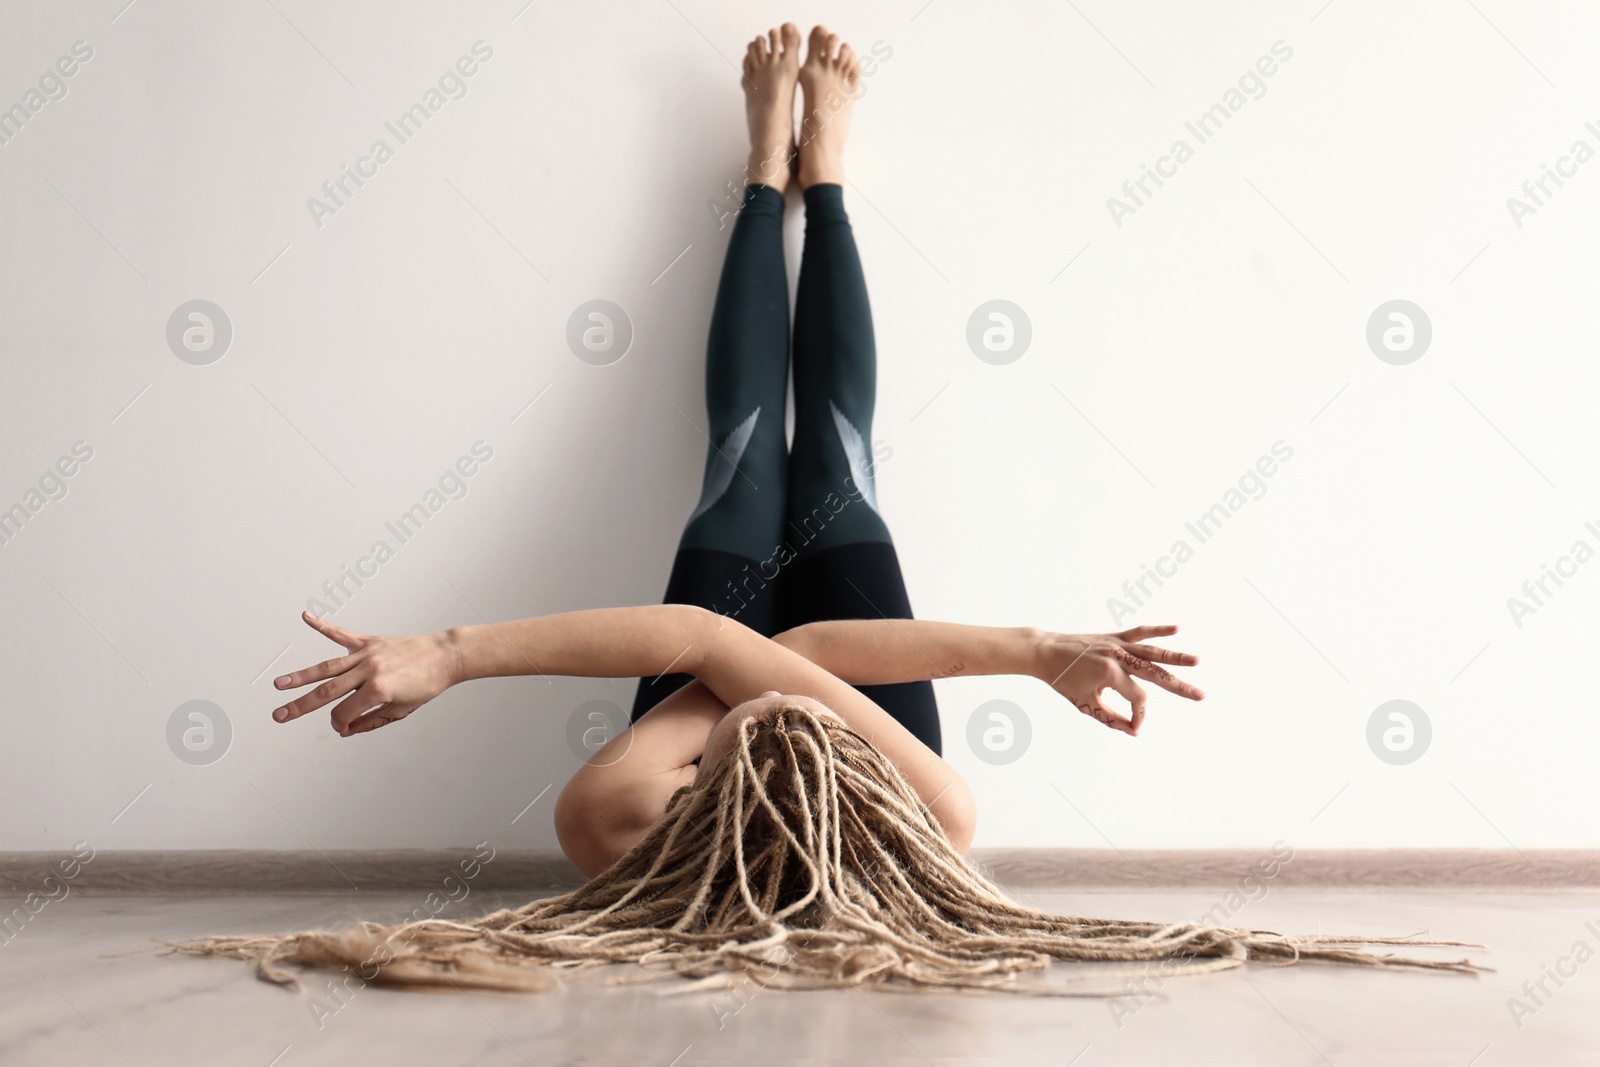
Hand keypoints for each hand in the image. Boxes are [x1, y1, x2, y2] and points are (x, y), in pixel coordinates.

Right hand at [270, 611, 460, 735]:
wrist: (445, 655)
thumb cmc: (427, 685)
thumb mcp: (402, 710)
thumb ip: (371, 721)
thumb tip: (345, 729)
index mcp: (378, 691)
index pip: (344, 713)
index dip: (340, 724)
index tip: (343, 727)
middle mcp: (369, 670)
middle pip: (327, 691)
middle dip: (300, 706)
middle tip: (277, 715)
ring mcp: (367, 654)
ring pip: (327, 667)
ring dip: (301, 675)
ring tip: (280, 683)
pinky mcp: (370, 641)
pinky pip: (342, 634)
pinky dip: (323, 626)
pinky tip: (306, 617)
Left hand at [1031, 624, 1202, 735]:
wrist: (1044, 652)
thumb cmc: (1063, 681)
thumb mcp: (1085, 704)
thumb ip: (1111, 718)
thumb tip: (1134, 731)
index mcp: (1109, 675)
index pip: (1138, 698)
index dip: (1139, 715)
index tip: (1134, 726)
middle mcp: (1117, 657)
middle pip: (1155, 674)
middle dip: (1179, 687)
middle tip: (1201, 696)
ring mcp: (1116, 644)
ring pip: (1152, 651)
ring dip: (1175, 657)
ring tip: (1197, 661)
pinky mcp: (1114, 636)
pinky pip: (1139, 632)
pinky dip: (1157, 630)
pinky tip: (1176, 628)